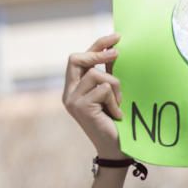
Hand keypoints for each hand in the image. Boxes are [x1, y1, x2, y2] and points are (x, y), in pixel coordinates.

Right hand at [63, 33, 126, 158]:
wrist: (117, 150)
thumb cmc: (117, 122)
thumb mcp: (112, 94)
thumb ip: (109, 74)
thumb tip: (116, 49)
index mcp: (74, 88)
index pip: (80, 58)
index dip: (97, 45)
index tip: (116, 37)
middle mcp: (68, 93)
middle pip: (76, 59)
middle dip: (98, 54)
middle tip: (117, 53)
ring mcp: (72, 101)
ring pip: (96, 75)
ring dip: (114, 87)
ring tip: (118, 105)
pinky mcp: (80, 108)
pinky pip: (102, 90)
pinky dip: (114, 100)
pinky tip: (116, 115)